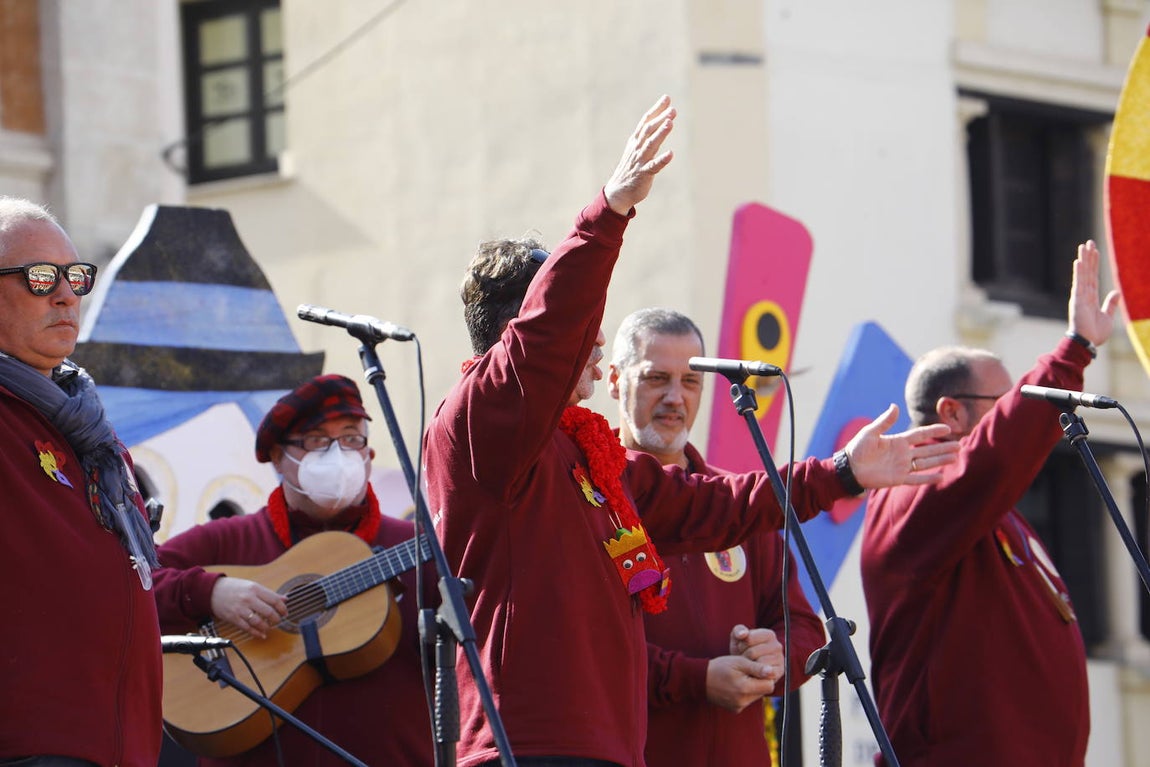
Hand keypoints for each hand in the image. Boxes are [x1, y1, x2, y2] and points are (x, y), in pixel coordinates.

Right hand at [210, 577, 287, 639]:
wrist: (213, 590)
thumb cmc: (234, 587)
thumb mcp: (252, 586)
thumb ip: (269, 593)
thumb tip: (285, 599)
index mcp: (255, 589)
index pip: (274, 600)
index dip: (282, 608)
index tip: (285, 613)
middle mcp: (248, 598)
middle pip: (268, 612)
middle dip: (276, 619)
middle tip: (278, 621)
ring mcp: (240, 609)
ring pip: (258, 622)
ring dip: (266, 627)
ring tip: (269, 627)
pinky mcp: (233, 618)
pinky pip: (247, 628)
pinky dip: (256, 633)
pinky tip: (261, 634)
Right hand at [603, 95, 675, 214]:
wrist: (619, 191)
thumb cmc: (631, 169)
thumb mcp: (637, 149)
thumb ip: (647, 136)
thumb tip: (660, 121)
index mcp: (636, 141)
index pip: (646, 121)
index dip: (656, 109)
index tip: (667, 98)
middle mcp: (637, 148)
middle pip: (649, 130)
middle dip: (661, 119)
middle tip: (673, 110)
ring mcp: (640, 161)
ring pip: (651, 145)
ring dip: (660, 134)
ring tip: (670, 123)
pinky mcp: (643, 174)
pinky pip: (654, 166)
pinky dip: (662, 160)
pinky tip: (670, 154)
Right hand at [705, 654, 777, 712]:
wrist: (699, 680)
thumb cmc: (719, 667)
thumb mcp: (738, 662)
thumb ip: (756, 668)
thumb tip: (772, 671)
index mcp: (744, 688)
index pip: (770, 685)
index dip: (766, 675)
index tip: (757, 668)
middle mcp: (743, 701)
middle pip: (763, 691)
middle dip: (759, 681)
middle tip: (747, 672)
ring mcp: (738, 707)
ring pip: (756, 696)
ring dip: (752, 687)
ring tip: (740, 678)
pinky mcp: (735, 710)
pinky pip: (747, 701)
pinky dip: (745, 693)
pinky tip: (735, 686)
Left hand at [729, 624, 782, 669]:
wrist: (747, 667)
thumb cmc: (742, 650)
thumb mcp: (737, 638)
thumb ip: (738, 631)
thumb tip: (743, 634)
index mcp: (769, 634)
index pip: (749, 639)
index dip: (741, 645)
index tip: (741, 648)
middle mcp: (777, 646)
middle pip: (752, 652)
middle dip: (744, 657)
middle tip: (744, 658)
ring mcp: (780, 659)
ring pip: (758, 664)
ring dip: (750, 666)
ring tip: (749, 664)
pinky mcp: (780, 671)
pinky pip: (765, 674)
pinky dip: (757, 674)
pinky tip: (754, 672)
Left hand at [845, 404, 959, 487]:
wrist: (849, 468)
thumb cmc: (857, 449)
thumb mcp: (870, 432)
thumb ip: (885, 422)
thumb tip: (895, 406)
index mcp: (897, 441)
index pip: (920, 435)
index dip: (933, 431)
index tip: (948, 428)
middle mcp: (903, 454)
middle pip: (928, 449)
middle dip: (943, 447)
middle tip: (959, 445)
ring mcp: (902, 466)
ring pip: (926, 463)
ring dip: (940, 460)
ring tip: (955, 457)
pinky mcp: (898, 479)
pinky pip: (916, 478)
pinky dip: (928, 478)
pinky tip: (941, 476)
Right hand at [1068, 240, 1120, 346]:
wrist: (1088, 343)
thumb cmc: (1095, 333)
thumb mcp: (1108, 316)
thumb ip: (1111, 304)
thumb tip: (1116, 292)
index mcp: (1091, 298)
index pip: (1093, 277)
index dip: (1094, 264)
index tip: (1094, 251)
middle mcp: (1084, 294)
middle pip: (1087, 272)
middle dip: (1088, 257)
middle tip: (1088, 242)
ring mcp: (1080, 296)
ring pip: (1083, 274)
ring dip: (1083, 260)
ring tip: (1083, 246)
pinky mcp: (1077, 300)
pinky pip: (1079, 283)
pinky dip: (1079, 272)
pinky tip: (1078, 261)